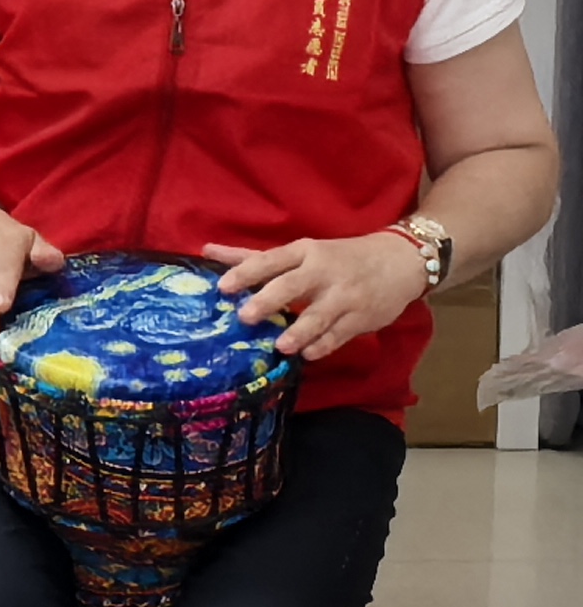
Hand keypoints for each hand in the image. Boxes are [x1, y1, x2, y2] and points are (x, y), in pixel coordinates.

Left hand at [207, 231, 435, 361]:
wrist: (399, 261)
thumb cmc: (339, 257)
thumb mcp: (301, 251)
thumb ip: (255, 257)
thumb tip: (206, 251)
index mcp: (305, 251)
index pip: (271, 260)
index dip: (246, 272)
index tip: (222, 286)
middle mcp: (323, 271)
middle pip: (292, 285)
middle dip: (268, 300)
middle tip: (245, 316)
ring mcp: (344, 296)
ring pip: (318, 315)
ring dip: (299, 331)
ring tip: (281, 346)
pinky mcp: (362, 317)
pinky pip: (340, 334)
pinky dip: (323, 345)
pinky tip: (307, 355)